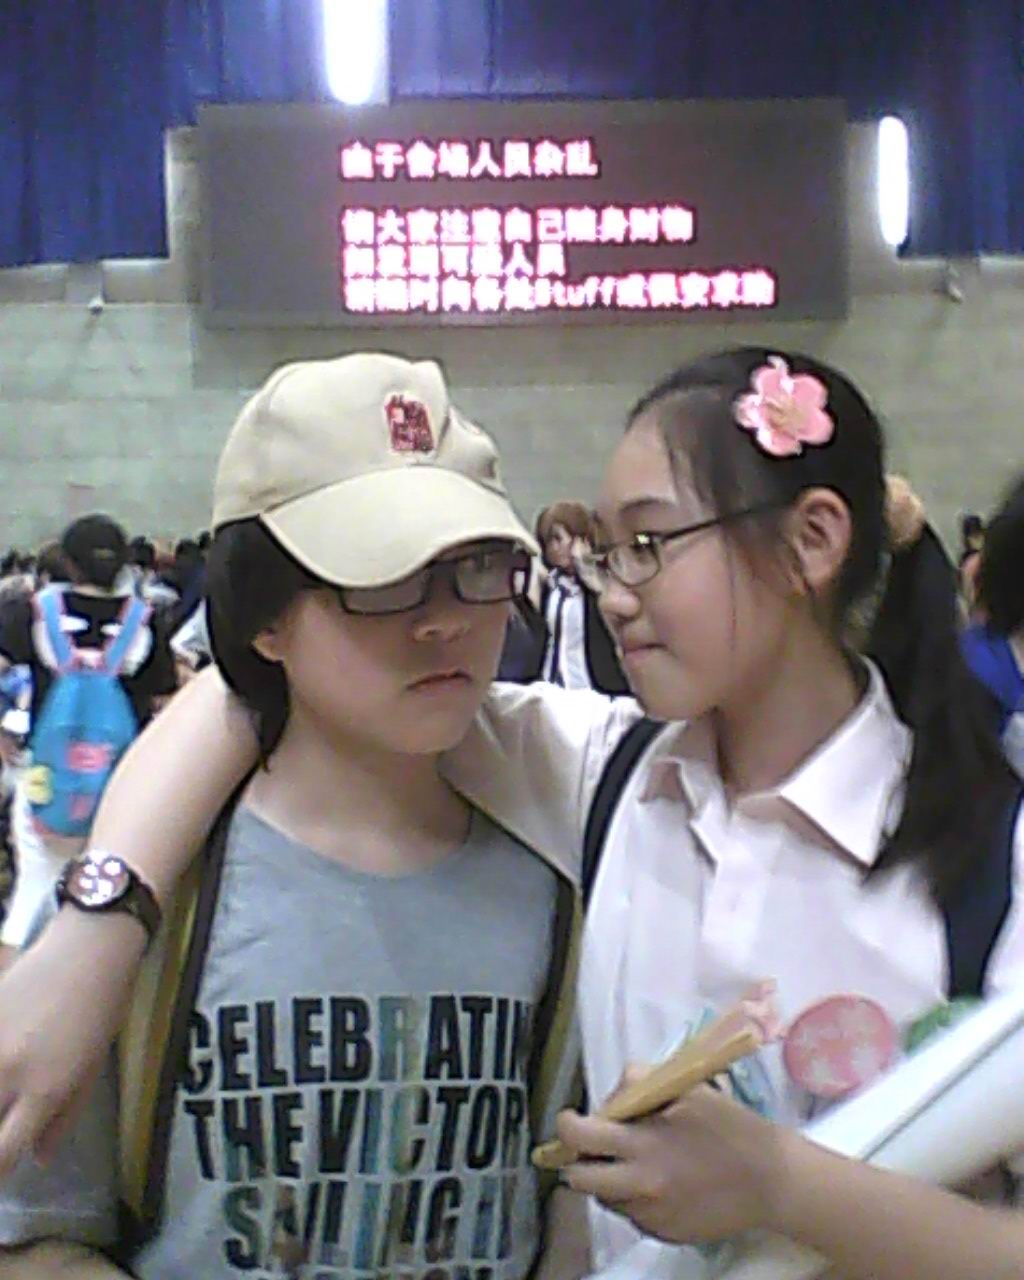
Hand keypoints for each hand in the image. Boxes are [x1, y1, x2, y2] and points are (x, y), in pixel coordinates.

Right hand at [0, 910, 145, 1174]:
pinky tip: (7, 1059)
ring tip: (8, 1088)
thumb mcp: (92, 1068)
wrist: (89, 949)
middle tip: (10, 1118)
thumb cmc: (103, 1008)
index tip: (2, 1165)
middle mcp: (7, 1075)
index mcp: (44, 1092)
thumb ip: (63, 1117)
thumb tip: (38, 1157)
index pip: (2, 1156)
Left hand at [558, 1086, 794, 1246]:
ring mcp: (651, 1215)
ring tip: (636, 1162)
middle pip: (578, 1179)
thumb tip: (611, 1100)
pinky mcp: (664, 1234)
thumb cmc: (730, 1127)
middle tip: (595, 1147)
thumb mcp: (686, 1089)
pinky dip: (636, 1197)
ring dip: (608, 1179)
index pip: (580, 1137)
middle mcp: (640, 1185)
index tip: (573, 1120)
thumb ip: (640, 1085)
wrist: (772, 1181)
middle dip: (578, 1160)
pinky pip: (632, 1214)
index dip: (568, 1126)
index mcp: (643, 1145)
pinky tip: (663, 1182)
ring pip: (604, 1198)